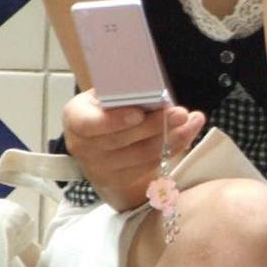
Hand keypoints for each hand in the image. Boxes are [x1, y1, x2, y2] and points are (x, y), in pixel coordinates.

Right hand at [63, 88, 205, 211]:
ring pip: (140, 156)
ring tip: (191, 121)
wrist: (102, 138)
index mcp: (76, 117)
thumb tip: (149, 84)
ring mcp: (99, 168)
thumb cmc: (107, 108)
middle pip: (121, 140)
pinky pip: (150, 167)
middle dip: (154, 126)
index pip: (90, 124)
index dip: (115, 120)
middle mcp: (83, 146)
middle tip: (180, 113)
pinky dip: (172, 149)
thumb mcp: (106, 93)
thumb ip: (122, 90)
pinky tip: (187, 134)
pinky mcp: (119, 181)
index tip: (139, 113)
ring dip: (171, 138)